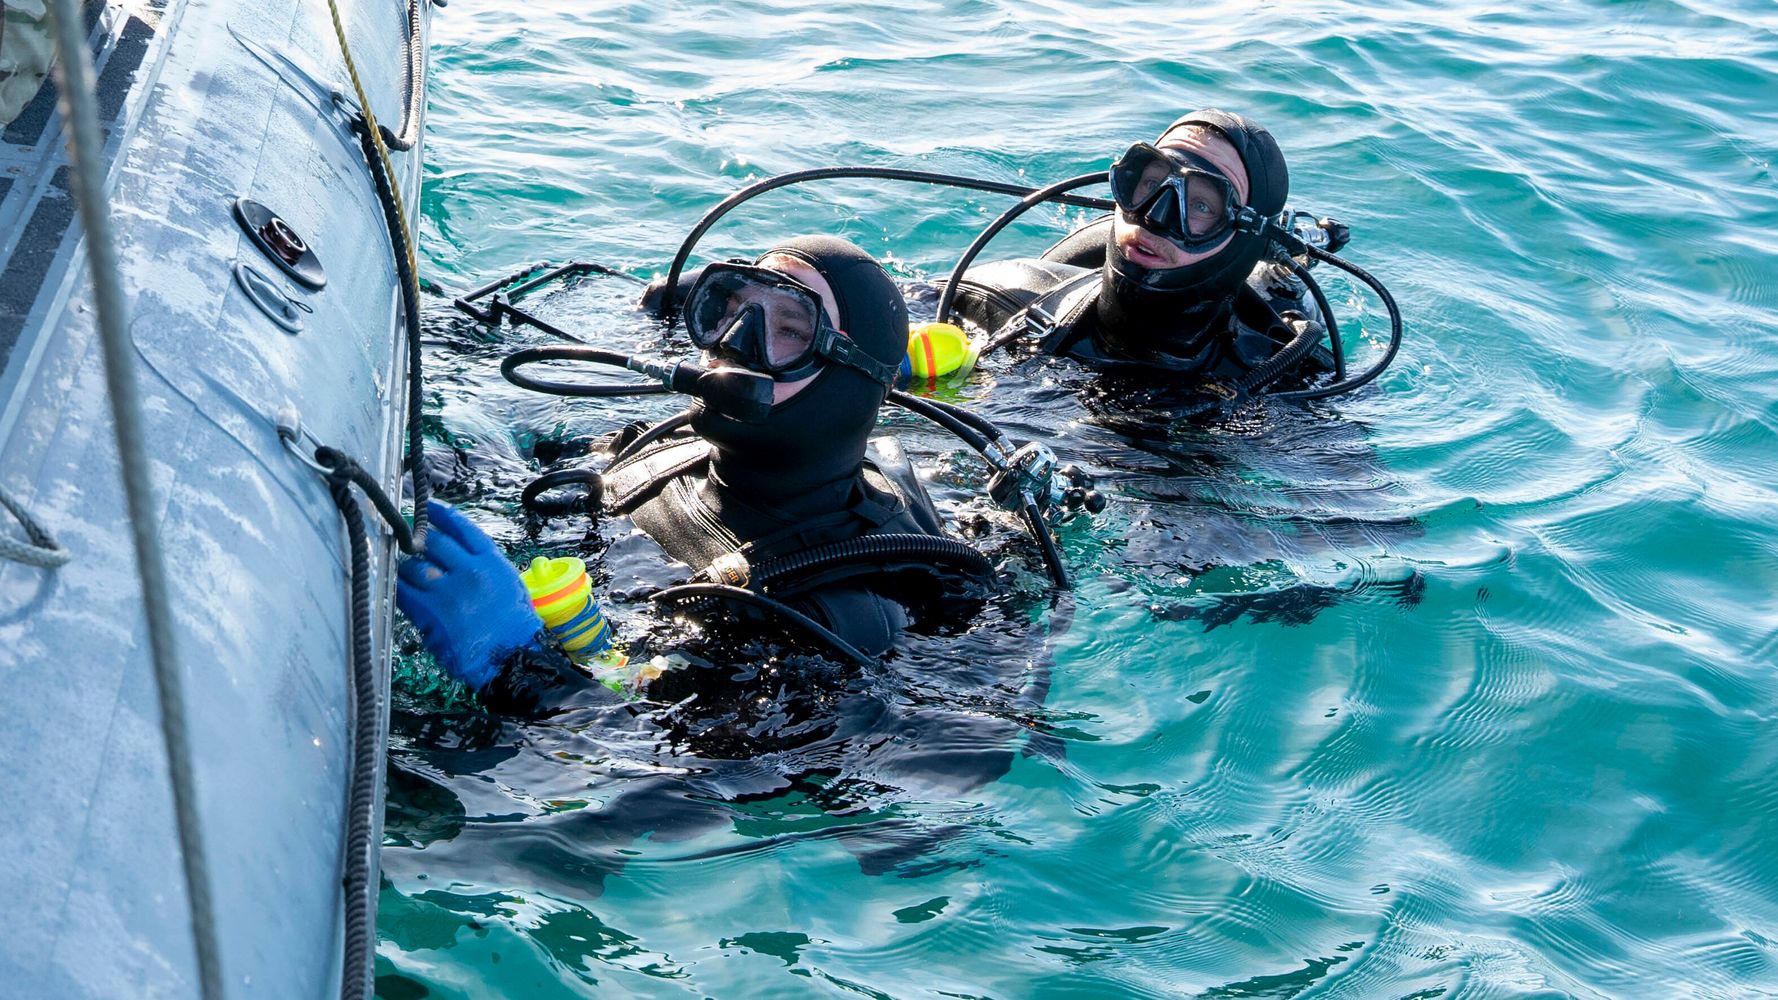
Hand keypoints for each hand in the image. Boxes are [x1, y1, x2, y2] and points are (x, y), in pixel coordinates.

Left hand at [396, 500, 540, 689]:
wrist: (511, 660)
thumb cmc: (514, 626)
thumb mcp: (508, 584)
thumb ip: (482, 565)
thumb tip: (454, 554)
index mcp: (491, 562)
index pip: (460, 526)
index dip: (439, 513)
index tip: (426, 507)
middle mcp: (469, 571)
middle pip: (432, 542)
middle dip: (415, 537)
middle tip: (403, 535)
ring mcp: (448, 592)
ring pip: (413, 566)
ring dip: (405, 566)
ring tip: (401, 567)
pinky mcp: (430, 614)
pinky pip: (403, 593)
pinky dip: (397, 587)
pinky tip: (394, 585)